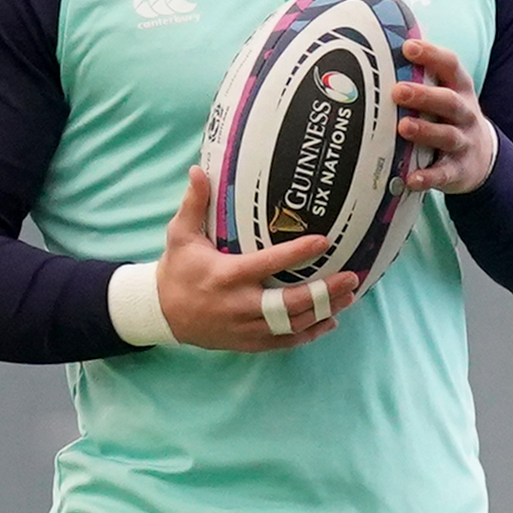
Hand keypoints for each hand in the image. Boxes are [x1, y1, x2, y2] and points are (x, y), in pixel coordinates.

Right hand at [155, 168, 357, 351]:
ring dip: (323, 312)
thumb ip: (194, 204)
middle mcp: (239, 304)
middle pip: (289, 304)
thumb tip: (198, 170)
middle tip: (351, 277)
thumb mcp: (179, 235)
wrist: (162, 314)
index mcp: (227, 275)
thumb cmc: (177, 270)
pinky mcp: (248, 342)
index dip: (297, 253)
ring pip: (292, 325)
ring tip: (349, 296)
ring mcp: (245, 327)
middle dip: (324, 292)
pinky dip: (309, 334)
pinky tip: (330, 321)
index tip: (324, 241)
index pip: (268, 264)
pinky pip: (284, 342)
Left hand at [394, 36, 497, 193]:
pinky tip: (411, 178)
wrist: (482, 157)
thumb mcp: (445, 94)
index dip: (432, 55)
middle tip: (398, 91)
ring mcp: (464, 143)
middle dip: (424, 96)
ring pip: (447, 136)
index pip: (451, 66)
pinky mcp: (458, 170)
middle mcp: (465, 114)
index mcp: (460, 90)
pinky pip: (443, 174)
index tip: (409, 48)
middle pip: (449, 101)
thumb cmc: (449, 118)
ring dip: (426, 131)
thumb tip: (381, 52)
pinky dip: (428, 177)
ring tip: (404, 127)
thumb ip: (422, 78)